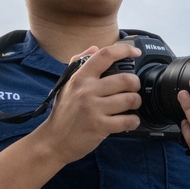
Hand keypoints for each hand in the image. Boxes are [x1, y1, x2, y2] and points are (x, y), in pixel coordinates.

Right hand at [34, 44, 143, 163]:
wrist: (53, 141)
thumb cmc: (63, 113)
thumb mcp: (66, 84)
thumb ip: (79, 64)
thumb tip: (94, 48)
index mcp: (80, 78)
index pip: (104, 55)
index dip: (124, 50)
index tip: (135, 52)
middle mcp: (87, 91)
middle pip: (125, 79)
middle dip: (136, 84)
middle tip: (133, 89)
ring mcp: (93, 109)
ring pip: (130, 99)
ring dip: (136, 102)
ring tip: (131, 105)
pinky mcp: (100, 126)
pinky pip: (128, 120)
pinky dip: (134, 121)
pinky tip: (129, 120)